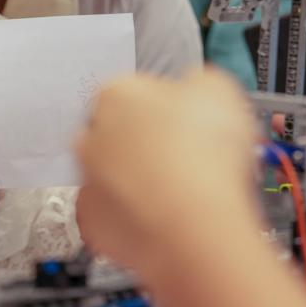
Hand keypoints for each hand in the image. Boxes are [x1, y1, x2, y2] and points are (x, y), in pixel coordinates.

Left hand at [75, 68, 258, 281]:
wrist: (193, 223)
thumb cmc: (204, 155)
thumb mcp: (219, 91)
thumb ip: (198, 83)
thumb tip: (195, 87)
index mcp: (116, 95)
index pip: (136, 92)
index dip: (169, 110)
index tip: (190, 125)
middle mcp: (90, 134)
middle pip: (118, 133)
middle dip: (147, 145)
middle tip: (188, 160)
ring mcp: (86, 180)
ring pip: (112, 176)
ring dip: (138, 181)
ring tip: (180, 194)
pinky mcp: (92, 221)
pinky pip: (113, 216)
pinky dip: (134, 218)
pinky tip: (163, 219)